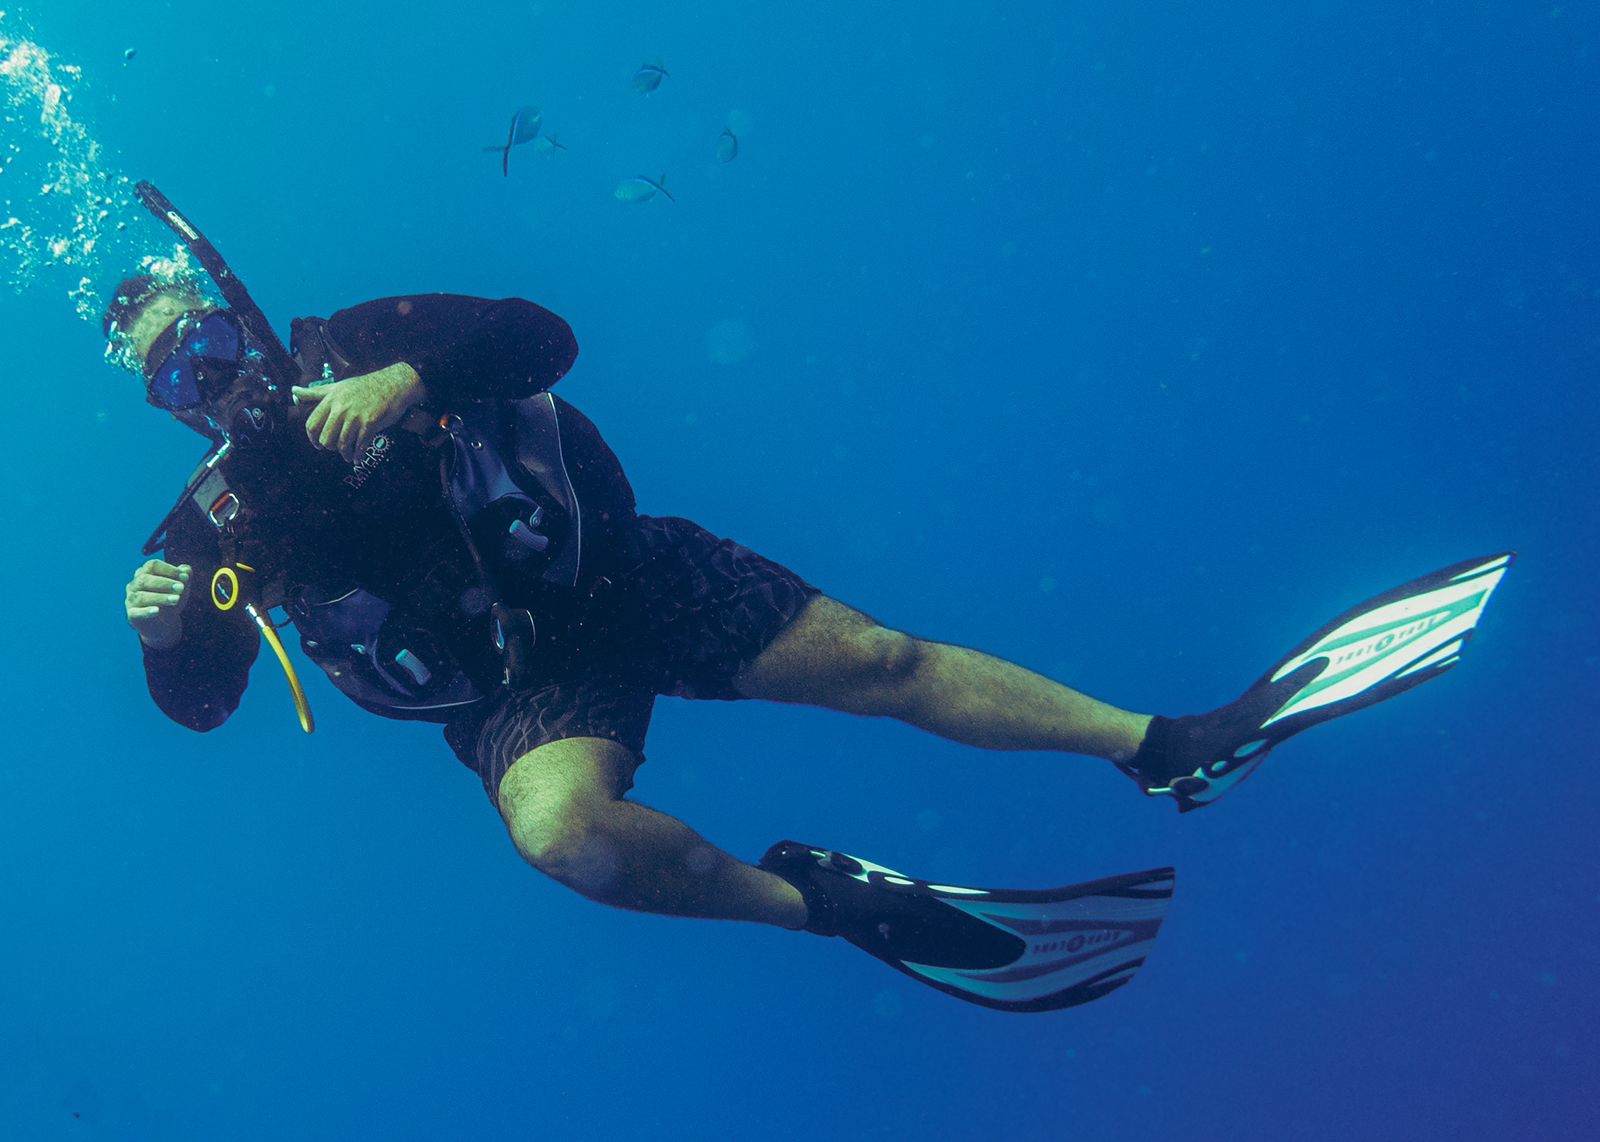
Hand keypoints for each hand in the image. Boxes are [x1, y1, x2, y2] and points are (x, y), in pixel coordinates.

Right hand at [126, 559, 191, 648]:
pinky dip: (146, 611)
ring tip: (176, 599)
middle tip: (181, 588)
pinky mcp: (132, 615)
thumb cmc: (170, 600)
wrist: (164, 624)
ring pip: (141, 596)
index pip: (152, 565)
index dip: (169, 569)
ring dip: (160, 597)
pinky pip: (136, 612)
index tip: (185, 577)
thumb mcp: (180, 589)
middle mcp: (134, 585)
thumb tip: (186, 569)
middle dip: (165, 583)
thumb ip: (184, 578)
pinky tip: (157, 611)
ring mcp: (131, 600)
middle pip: (144, 579)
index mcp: (145, 573)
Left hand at [292, 363, 425, 463]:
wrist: (392, 384)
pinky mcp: (370, 422)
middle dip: (329, 447)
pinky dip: (358, 455)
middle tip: (335, 449)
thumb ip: (314, 392)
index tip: (318, 444)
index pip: (312, 424)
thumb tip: (293, 391)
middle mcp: (340, 408)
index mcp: (330, 400)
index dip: (312, 438)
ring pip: (342, 443)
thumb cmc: (363, 386)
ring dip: (344, 454)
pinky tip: (358, 458)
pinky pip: (360, 445)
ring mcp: (355, 416)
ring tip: (348, 456)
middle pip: (325, 437)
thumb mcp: (336, 386)